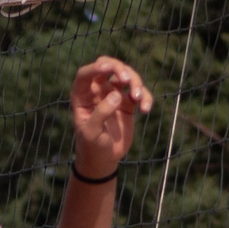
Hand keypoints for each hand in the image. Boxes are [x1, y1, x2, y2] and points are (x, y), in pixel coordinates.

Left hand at [70, 56, 153, 175]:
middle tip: (127, 79)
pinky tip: (145, 110)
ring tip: (138, 99)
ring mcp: (113, 95)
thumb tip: (117, 95)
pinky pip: (139, 93)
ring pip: (126, 76)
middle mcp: (97, 91)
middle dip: (119, 68)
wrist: (104, 160)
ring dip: (136, 82)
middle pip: (108, 67)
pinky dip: (145, 97)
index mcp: (82, 95)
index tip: (107, 68)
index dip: (95, 67)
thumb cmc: (91, 145)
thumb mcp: (91, 132)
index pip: (86, 74)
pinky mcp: (128, 103)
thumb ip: (101, 113)